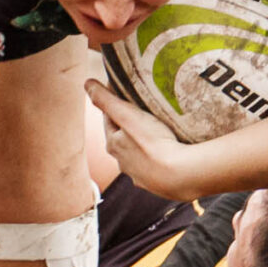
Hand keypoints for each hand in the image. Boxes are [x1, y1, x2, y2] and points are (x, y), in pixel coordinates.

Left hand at [87, 79, 204, 200]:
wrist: (179, 174)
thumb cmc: (152, 142)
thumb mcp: (128, 115)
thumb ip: (106, 100)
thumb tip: (87, 83)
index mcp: (113, 144)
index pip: (110, 119)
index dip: (116, 105)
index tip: (126, 93)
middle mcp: (123, 162)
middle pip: (123, 137)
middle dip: (130, 125)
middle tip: (144, 111)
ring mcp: (140, 175)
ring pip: (138, 154)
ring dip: (143, 144)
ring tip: (158, 132)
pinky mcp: (157, 183)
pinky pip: (154, 167)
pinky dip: (158, 159)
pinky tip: (168, 154)